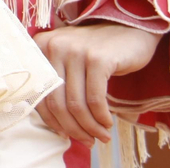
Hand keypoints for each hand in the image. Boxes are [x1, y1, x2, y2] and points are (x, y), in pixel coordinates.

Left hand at [33, 22, 160, 145]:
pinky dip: (101, 117)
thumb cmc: (97, 53)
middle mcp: (54, 46)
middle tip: (88, 141)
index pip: (39, 95)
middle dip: (73, 129)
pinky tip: (108, 123)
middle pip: (57, 103)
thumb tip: (59, 128)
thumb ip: (59, 86)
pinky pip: (95, 100)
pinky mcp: (97, 59)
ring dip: (90, 127)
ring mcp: (76, 51)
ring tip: (101, 136)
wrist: (130, 29)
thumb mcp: (70, 63)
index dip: (53, 121)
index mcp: (40, 48)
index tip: (66, 135)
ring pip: (77, 105)